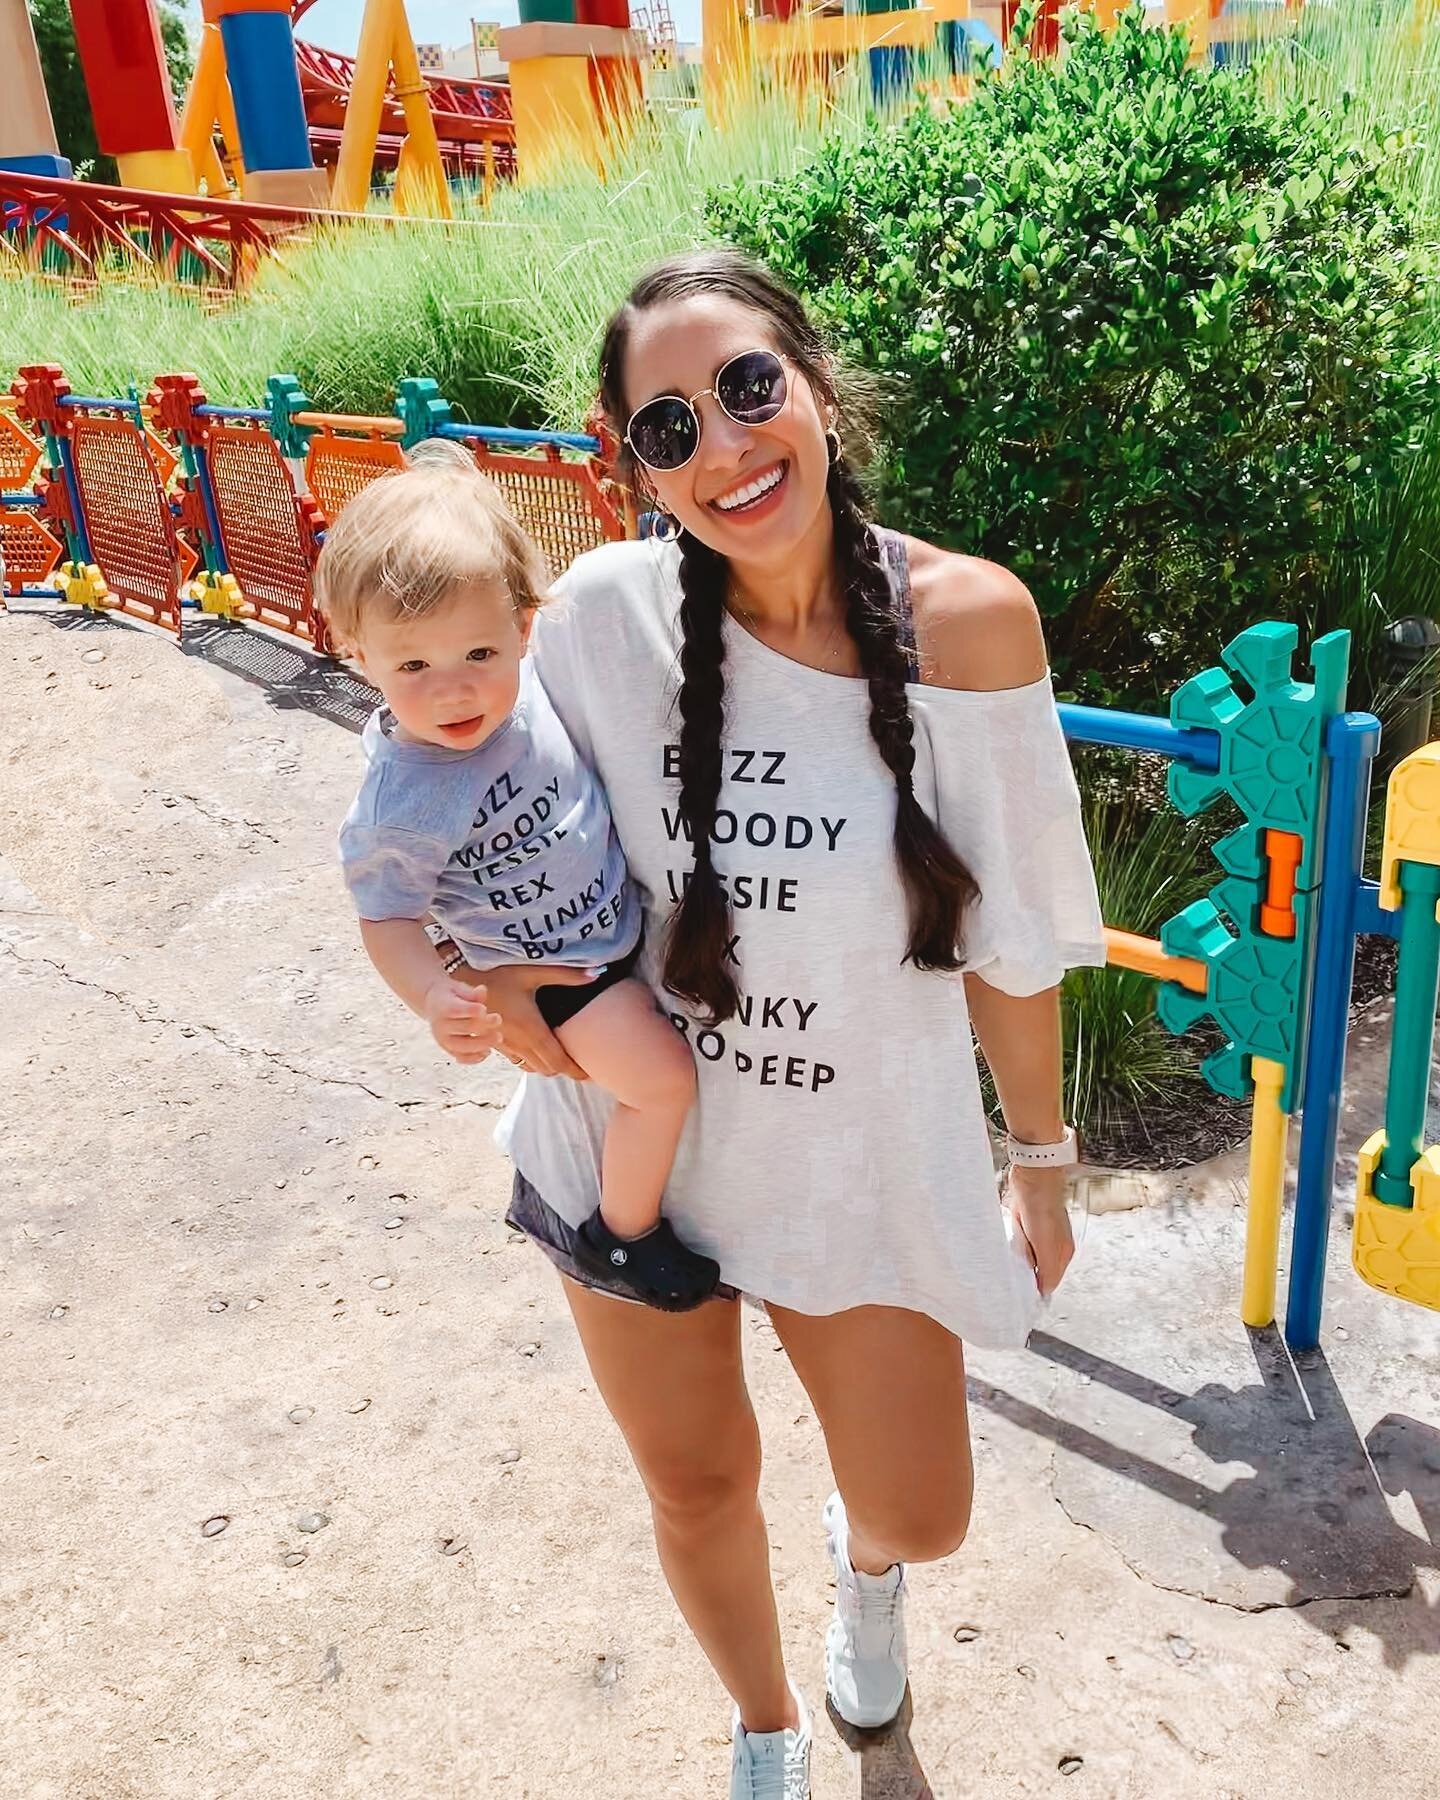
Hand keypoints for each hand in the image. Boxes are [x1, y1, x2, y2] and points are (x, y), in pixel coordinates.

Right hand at [423, 975, 502, 1063]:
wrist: (433, 1005)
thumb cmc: (451, 995)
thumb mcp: (458, 988)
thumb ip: (471, 992)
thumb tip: (482, 991)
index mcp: (441, 1007)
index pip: (456, 1010)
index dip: (472, 1010)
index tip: (483, 1008)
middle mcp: (440, 1026)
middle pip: (465, 1028)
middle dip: (484, 1025)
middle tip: (498, 1019)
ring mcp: (443, 1040)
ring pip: (464, 1047)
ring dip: (483, 1044)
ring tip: (498, 1037)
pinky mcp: (448, 1049)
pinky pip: (462, 1058)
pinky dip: (475, 1058)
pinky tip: (487, 1051)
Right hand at [449, 960, 594, 1079]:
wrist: (458, 977)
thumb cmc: (497, 971)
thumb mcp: (534, 970)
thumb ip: (567, 974)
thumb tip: (597, 973)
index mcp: (531, 1029)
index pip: (558, 1060)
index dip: (575, 1071)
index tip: (590, 1075)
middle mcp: (518, 1042)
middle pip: (547, 1069)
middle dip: (564, 1070)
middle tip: (581, 1068)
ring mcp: (503, 1044)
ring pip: (530, 1067)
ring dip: (547, 1066)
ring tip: (563, 1060)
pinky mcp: (493, 1040)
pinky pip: (516, 1060)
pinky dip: (530, 1061)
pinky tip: (536, 1050)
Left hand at [1005, 1164, 1074, 1297]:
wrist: (1033, 1178)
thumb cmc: (1043, 1209)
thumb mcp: (1047, 1246)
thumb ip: (1047, 1270)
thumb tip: (1044, 1292)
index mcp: (1063, 1253)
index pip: (1050, 1282)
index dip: (1036, 1290)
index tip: (1021, 1299)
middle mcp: (1053, 1245)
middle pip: (1037, 1270)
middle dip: (1025, 1275)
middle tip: (1011, 1280)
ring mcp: (1040, 1234)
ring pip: (1026, 1257)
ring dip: (1017, 1260)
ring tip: (1008, 1260)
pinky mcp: (1026, 1224)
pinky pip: (1017, 1242)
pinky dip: (1011, 1245)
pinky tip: (1006, 1243)